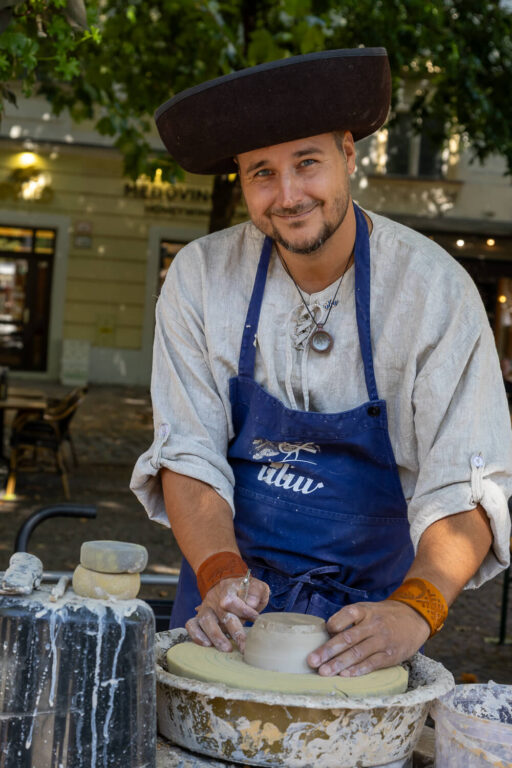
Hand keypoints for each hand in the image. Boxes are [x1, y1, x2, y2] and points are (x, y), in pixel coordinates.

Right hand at [185, 575, 269, 652]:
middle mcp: (215, 599)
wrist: (230, 588)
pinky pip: (191, 625)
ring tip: (227, 649)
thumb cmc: (246, 591)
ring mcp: (206, 608)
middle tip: (243, 646)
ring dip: (216, 636)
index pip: (232, 599)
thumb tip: (251, 603)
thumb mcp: (256, 587)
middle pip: (222, 613)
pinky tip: (207, 645)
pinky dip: (197, 635)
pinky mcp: (199, 617)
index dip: (243, 610)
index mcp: (229, 588)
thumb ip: (256, 592)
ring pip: (206, 621)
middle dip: (234, 631)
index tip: (256, 618)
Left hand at [307, 600, 429, 676]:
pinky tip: (345, 675)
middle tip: (312, 661)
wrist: (414, 618)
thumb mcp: (367, 609)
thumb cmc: (383, 615)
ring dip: (339, 664)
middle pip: (348, 638)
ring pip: (358, 653)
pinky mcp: (391, 655)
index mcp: (365, 610)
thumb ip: (349, 619)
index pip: (347, 614)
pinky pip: (372, 663)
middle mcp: (373, 624)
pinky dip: (358, 670)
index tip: (324, 631)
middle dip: (328, 651)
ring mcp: (382, 640)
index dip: (334, 623)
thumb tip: (327, 634)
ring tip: (324, 672)